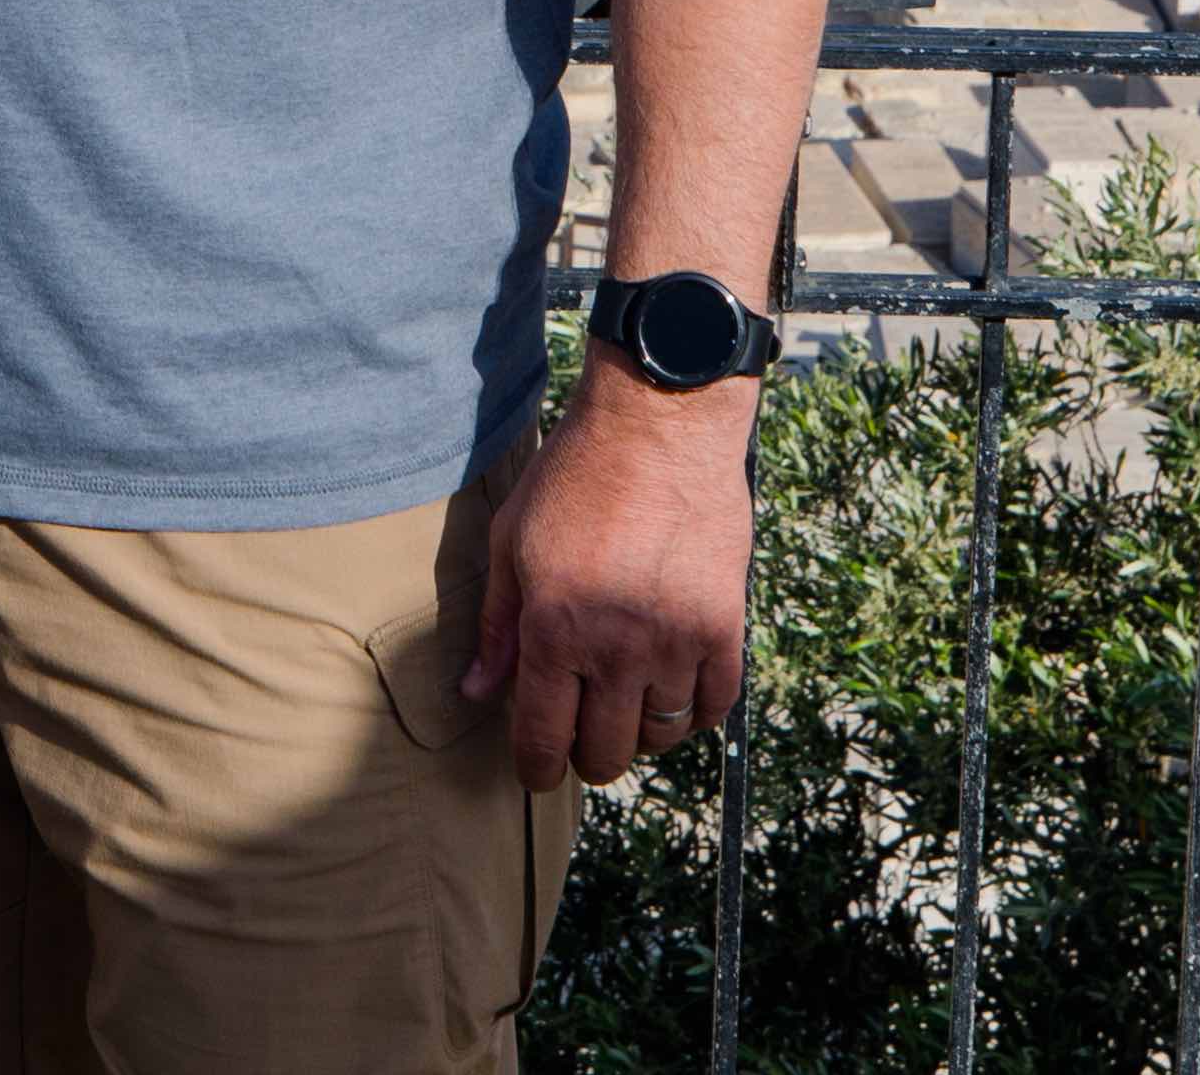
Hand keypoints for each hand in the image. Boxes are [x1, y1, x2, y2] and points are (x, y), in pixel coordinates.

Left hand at [462, 377, 754, 787]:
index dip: (537, 768)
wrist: (660, 426)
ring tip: (624, 702)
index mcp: (555, 630)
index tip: (538, 772)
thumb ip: (496, 626)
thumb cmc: (575, 476)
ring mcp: (676, 642)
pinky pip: (714, 705)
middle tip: (581, 731)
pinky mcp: (724, 627)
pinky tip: (673, 691)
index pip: (543, 737)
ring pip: (660, 734)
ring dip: (638, 730)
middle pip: (605, 751)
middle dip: (586, 754)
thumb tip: (475, 692)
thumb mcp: (513, 543)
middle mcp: (617, 648)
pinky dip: (694, 713)